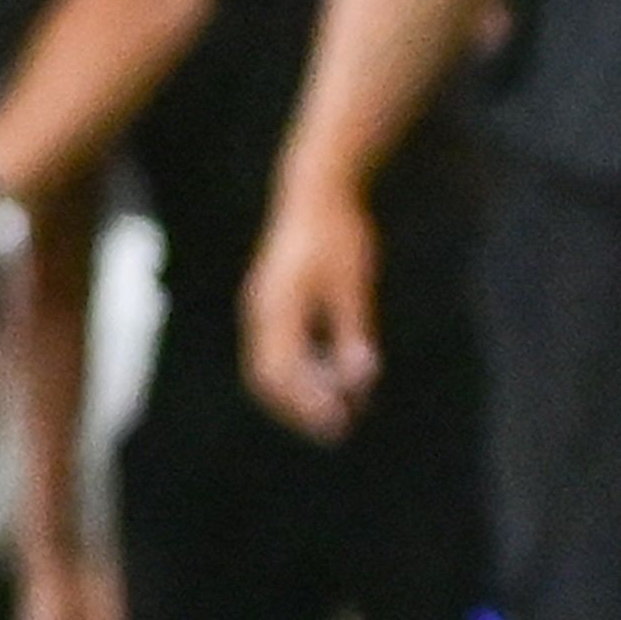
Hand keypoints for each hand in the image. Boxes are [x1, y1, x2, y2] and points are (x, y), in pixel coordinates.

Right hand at [244, 165, 379, 442]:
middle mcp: (261, 310)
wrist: (315, 189)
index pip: (281, 373)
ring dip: (302, 389)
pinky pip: (278, 347)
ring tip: (343, 406)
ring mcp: (263, 306)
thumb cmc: (339, 233)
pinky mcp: (272, 301)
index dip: (306, 405)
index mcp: (277, 308)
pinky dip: (302, 368)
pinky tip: (334, 375)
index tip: (337, 425)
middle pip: (267, 377)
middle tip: (337, 430)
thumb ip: (353, 332)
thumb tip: (360, 378)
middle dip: (300, 407)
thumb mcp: (353, 284)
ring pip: (271, 365)